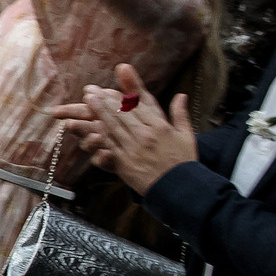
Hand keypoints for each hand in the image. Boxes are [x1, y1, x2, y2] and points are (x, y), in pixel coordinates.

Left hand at [49, 64, 195, 195]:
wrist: (179, 188)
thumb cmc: (183, 162)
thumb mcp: (186, 135)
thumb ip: (180, 114)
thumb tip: (181, 95)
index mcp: (161, 127)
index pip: (138, 106)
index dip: (123, 95)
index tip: (111, 87)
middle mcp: (146, 135)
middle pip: (122, 113)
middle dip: (105, 100)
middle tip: (91, 91)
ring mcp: (134, 148)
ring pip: (114, 126)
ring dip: (99, 112)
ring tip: (88, 101)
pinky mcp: (125, 162)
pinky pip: (110, 145)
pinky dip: (100, 134)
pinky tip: (91, 125)